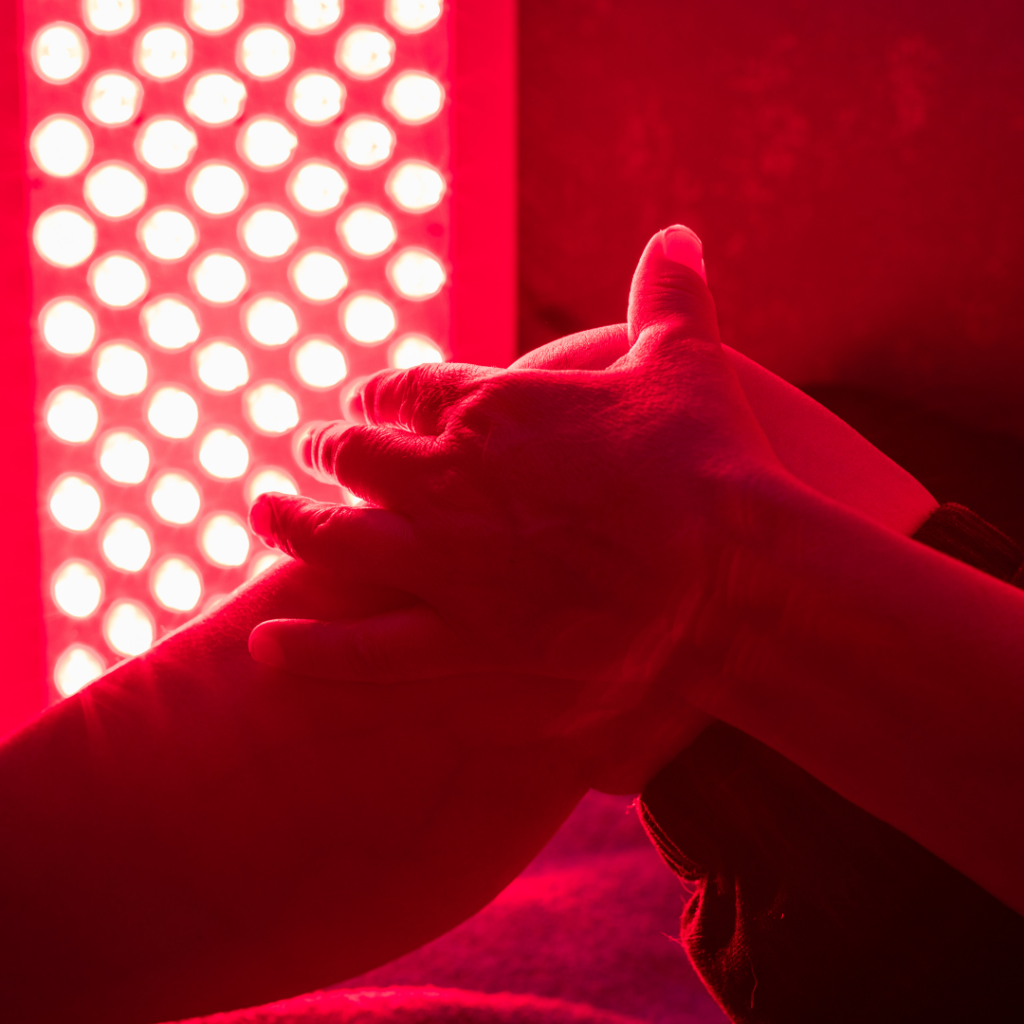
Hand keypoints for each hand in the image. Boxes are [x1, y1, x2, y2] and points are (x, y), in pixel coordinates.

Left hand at [248, 227, 784, 696]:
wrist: (728, 570)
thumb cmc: (707, 461)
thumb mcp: (684, 359)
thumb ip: (668, 295)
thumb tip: (679, 233)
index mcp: (489, 409)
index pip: (403, 393)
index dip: (376, 398)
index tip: (362, 404)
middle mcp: (446, 481)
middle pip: (354, 458)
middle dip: (325, 452)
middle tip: (302, 453)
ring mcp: (444, 563)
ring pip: (336, 540)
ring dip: (291, 525)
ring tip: (261, 515)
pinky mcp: (460, 641)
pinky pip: (361, 650)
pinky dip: (310, 648)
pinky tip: (266, 644)